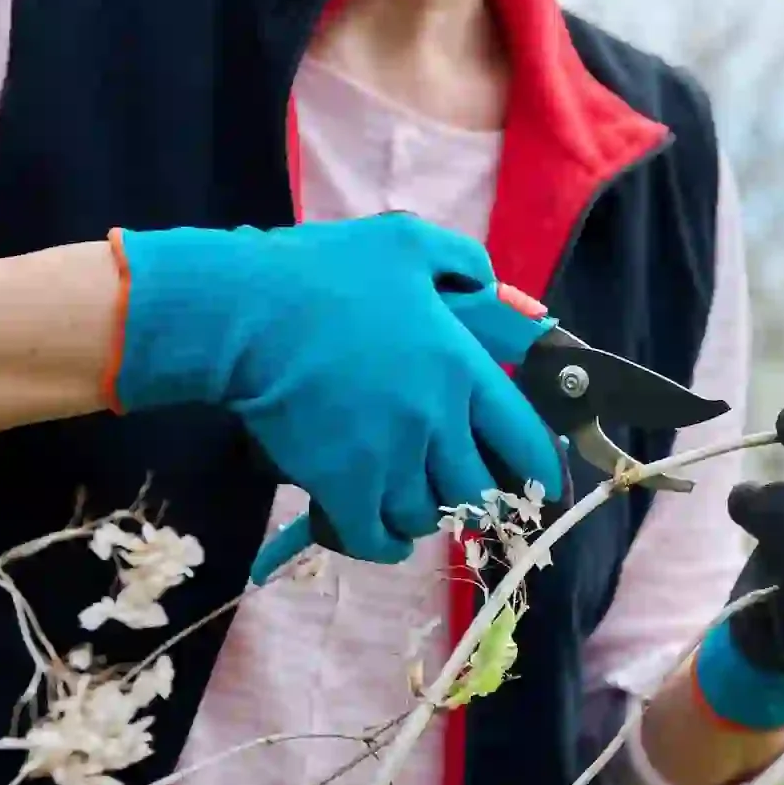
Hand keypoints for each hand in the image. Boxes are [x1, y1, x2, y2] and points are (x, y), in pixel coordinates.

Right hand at [106, 213, 564, 579]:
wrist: (246, 312)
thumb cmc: (323, 272)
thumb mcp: (405, 242)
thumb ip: (460, 261)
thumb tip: (489, 285)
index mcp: (460, 367)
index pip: (525, 439)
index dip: (537, 468)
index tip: (534, 482)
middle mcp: (436, 422)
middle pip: (479, 490)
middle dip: (474, 496)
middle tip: (458, 490)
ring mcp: (389, 459)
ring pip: (428, 517)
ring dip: (424, 514)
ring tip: (411, 501)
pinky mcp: (342, 486)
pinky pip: (376, 538)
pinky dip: (383, 542)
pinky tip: (381, 533)